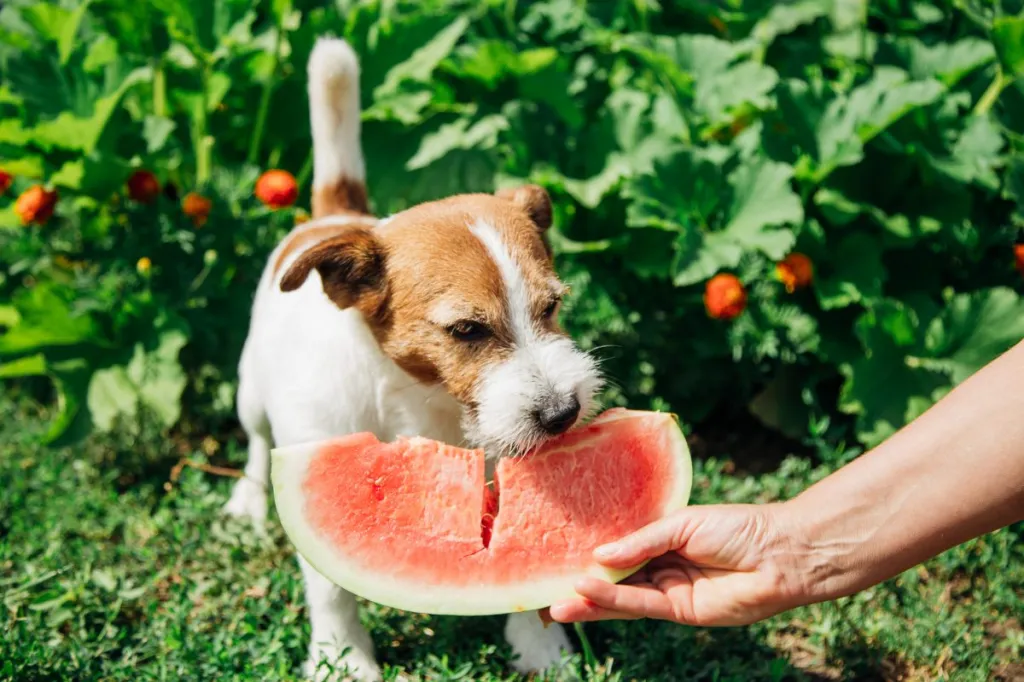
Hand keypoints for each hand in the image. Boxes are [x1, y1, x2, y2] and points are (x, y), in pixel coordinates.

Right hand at [545, 503, 810, 625]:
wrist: (781, 553)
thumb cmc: (737, 528)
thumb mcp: (681, 524)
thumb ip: (640, 542)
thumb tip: (598, 556)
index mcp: (662, 540)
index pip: (619, 551)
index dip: (590, 556)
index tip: (556, 557)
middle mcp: (662, 566)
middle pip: (614, 579)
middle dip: (580, 587)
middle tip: (542, 593)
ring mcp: (670, 590)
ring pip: (621, 598)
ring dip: (589, 601)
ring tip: (554, 603)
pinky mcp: (681, 611)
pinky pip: (640, 605)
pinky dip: (612, 601)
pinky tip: (586, 594)